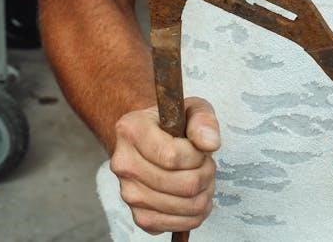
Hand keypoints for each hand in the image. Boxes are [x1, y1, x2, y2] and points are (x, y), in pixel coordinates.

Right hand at [110, 97, 219, 233]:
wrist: (150, 141)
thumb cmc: (171, 124)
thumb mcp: (190, 109)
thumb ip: (203, 120)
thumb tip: (210, 143)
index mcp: (130, 130)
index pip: (172, 156)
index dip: (197, 156)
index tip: (198, 148)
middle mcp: (123, 164)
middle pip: (183, 185)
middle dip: (205, 174)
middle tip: (204, 163)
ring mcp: (129, 193)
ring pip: (186, 206)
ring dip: (204, 193)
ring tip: (200, 177)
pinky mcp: (140, 217)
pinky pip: (180, 224)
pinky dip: (196, 212)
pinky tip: (192, 194)